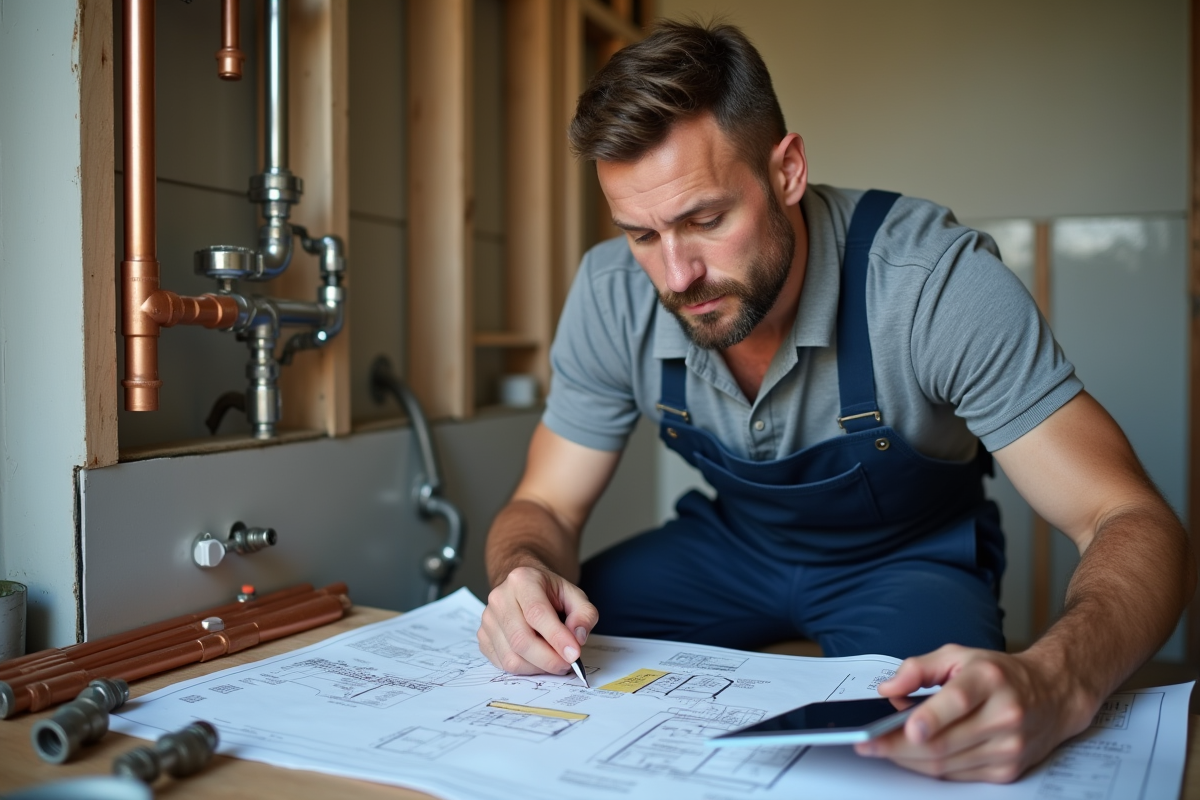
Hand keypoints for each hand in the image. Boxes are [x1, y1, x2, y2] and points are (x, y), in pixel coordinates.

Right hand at [477, 566, 598, 675]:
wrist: (524, 586)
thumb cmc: (549, 592)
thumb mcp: (574, 595)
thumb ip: (584, 614)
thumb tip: (578, 639)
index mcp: (522, 580)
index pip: (537, 613)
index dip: (556, 638)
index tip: (574, 655)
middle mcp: (499, 598)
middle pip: (521, 639)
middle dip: (548, 659)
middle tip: (568, 664)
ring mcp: (488, 618)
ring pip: (511, 657)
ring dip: (538, 667)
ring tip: (554, 661)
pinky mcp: (483, 637)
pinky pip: (503, 663)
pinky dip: (525, 669)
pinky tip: (538, 659)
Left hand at [854, 645, 1091, 782]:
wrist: (1053, 695)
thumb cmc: (999, 674)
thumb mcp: (958, 655)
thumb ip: (918, 668)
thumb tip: (888, 689)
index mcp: (990, 680)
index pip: (959, 700)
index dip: (932, 717)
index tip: (907, 728)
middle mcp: (1004, 714)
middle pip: (945, 742)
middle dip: (899, 747)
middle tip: (868, 744)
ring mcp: (1009, 746)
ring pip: (948, 764)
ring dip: (910, 760)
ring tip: (883, 748)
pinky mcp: (1009, 769)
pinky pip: (959, 776)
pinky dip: (931, 768)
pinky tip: (913, 756)